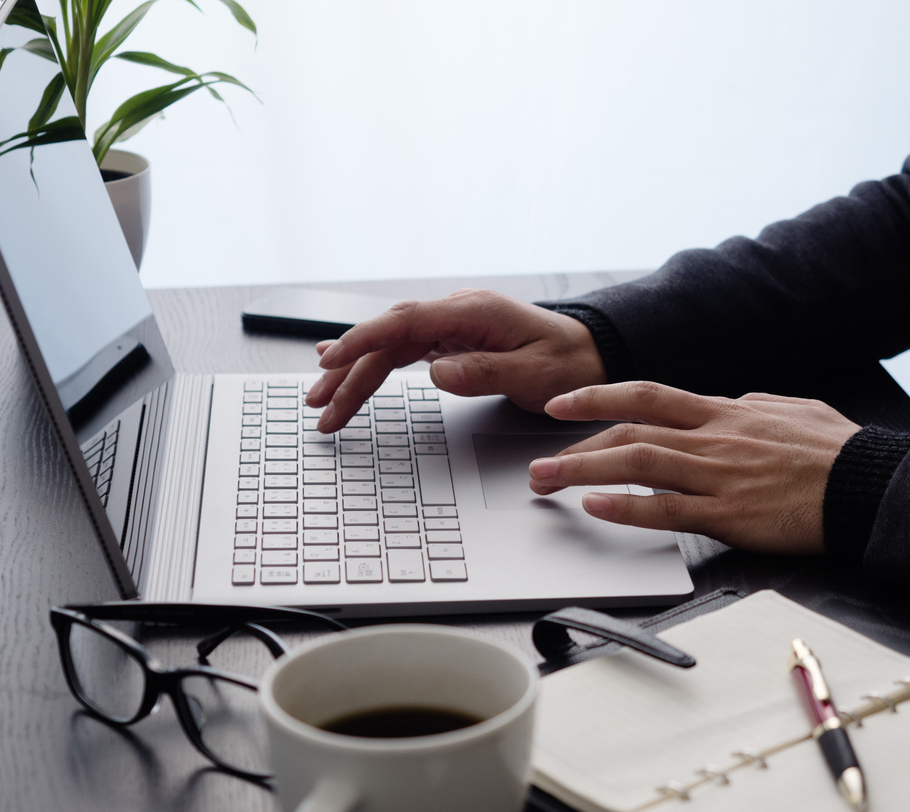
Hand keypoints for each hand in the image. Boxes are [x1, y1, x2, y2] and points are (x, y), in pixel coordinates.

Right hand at [306, 289, 605, 433]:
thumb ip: (486, 373)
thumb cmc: (569, 364)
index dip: (363, 339)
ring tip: (323, 401)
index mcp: (474, 312)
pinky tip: (345, 367)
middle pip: (388, 337)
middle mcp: (457, 313)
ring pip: (390, 346)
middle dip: (348, 369)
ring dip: (355, 373)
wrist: (590, 355)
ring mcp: (452, 326)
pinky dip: (373, 363)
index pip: (405, 321)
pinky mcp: (452, 340)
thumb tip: (438, 371)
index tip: (331, 360)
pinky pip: (403, 350)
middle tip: (319, 402)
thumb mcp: (535, 374)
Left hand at [527, 382, 861, 553]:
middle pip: (629, 431)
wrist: (869, 485)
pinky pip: (666, 511)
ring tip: (546, 483)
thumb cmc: (836, 451)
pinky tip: (595, 508)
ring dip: (583, 472)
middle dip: (576, 444)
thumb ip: (751, 406)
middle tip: (538, 462)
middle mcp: (714, 438)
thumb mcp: (791, 409)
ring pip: (637, 465)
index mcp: (725, 411)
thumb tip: (731, 402)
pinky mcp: (730, 515)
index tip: (564, 405)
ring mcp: (718, 475)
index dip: (599, 397)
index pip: (647, 396)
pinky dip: (626, 507)